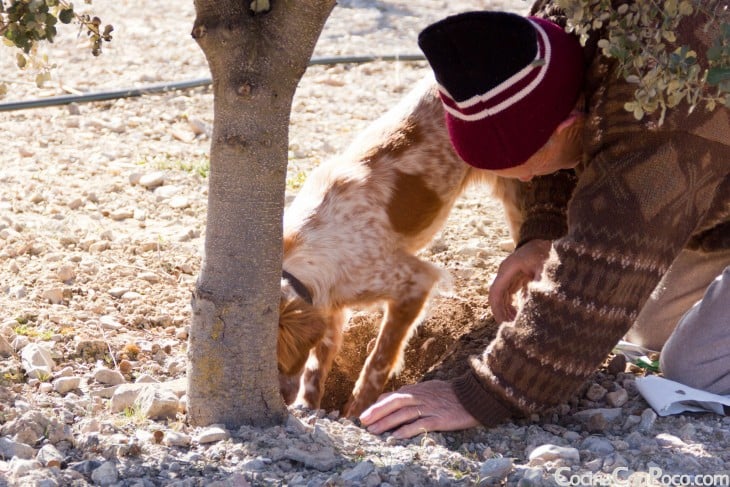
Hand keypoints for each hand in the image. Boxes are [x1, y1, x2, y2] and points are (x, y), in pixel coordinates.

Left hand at [359, 380, 478, 438]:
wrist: (474, 396)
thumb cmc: (451, 394)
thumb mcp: (429, 388)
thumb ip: (412, 393)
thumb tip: (394, 397)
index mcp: (417, 389)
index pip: (393, 396)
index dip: (378, 405)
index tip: (366, 414)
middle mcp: (421, 397)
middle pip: (394, 403)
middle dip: (377, 412)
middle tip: (363, 421)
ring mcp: (430, 407)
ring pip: (403, 414)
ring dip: (386, 422)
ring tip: (373, 431)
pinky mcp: (439, 419)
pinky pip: (420, 425)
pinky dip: (406, 430)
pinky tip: (395, 437)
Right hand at [489, 239, 550, 322]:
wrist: (546, 238)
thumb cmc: (546, 251)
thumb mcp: (545, 267)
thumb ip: (540, 283)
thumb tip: (535, 302)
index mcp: (508, 269)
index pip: (495, 292)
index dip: (498, 310)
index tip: (504, 324)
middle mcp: (505, 273)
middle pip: (497, 297)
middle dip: (502, 314)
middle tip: (512, 329)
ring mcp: (509, 276)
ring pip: (502, 298)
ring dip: (506, 312)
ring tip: (516, 326)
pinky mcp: (515, 279)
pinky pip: (509, 296)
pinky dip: (512, 307)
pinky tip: (519, 317)